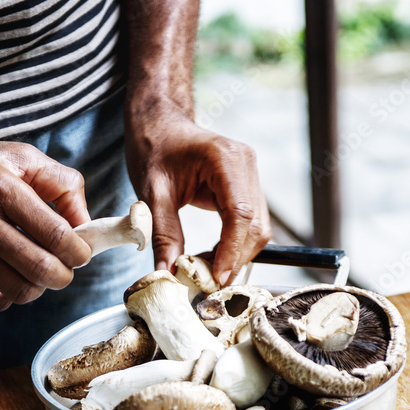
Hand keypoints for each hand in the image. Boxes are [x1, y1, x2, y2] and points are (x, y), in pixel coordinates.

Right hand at [0, 130, 92, 310]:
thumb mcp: (18, 157)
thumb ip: (61, 185)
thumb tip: (85, 226)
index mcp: (3, 188)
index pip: (59, 237)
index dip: (80, 253)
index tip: (81, 252)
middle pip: (43, 270)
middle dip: (63, 275)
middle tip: (63, 268)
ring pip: (21, 291)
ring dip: (38, 287)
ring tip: (35, 271)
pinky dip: (11, 296)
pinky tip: (9, 276)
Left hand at [125, 106, 270, 286]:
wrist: (159, 125)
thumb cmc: (154, 148)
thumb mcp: (152, 193)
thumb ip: (163, 233)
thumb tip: (168, 273)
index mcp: (225, 159)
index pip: (240, 214)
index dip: (231, 251)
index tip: (216, 278)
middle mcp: (246, 164)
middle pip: (255, 225)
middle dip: (236, 258)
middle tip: (209, 284)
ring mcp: (250, 174)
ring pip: (257, 228)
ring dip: (237, 255)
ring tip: (208, 272)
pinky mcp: (247, 186)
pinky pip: (249, 224)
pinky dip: (235, 245)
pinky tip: (214, 256)